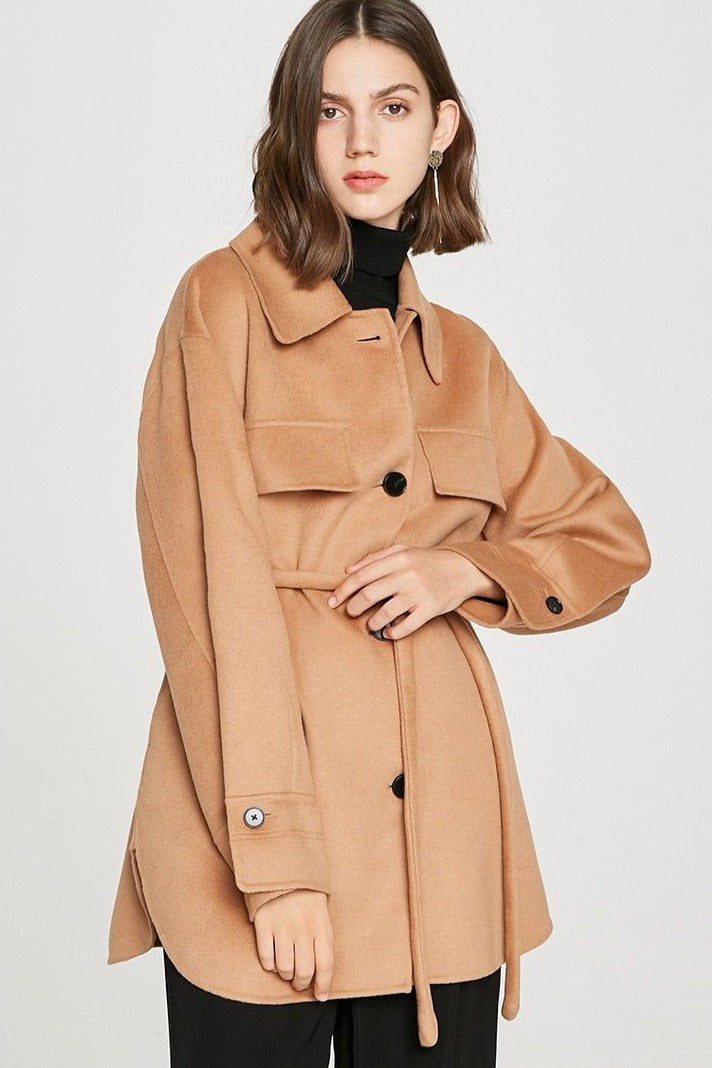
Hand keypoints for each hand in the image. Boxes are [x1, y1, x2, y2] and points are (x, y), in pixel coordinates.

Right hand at [253, 889, 333, 1000]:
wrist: (282, 864)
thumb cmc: (305, 891)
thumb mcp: (322, 911)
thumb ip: (322, 937)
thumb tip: (321, 971)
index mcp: (321, 924)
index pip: (325, 964)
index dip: (323, 985)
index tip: (320, 996)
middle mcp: (303, 928)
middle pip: (303, 971)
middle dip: (301, 983)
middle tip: (299, 983)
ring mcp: (282, 926)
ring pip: (284, 968)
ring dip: (285, 974)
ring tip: (286, 968)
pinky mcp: (263, 923)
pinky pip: (266, 958)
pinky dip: (269, 964)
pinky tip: (272, 958)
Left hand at [327, 544, 504, 638]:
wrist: (464, 569)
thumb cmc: (429, 560)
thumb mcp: (403, 550)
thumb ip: (375, 558)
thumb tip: (348, 570)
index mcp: (398, 559)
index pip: (362, 576)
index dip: (343, 590)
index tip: (332, 600)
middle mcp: (407, 575)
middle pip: (369, 594)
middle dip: (354, 607)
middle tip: (350, 613)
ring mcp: (419, 593)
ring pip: (386, 612)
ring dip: (372, 622)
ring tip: (370, 625)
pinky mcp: (430, 609)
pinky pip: (407, 626)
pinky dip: (393, 633)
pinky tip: (388, 634)